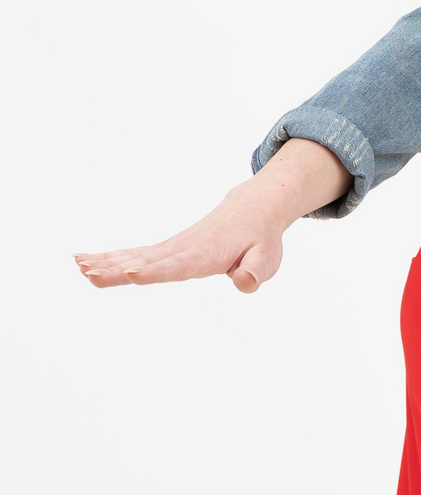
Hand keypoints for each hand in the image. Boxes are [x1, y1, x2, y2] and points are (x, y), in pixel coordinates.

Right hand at [75, 138, 349, 294]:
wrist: (252, 210)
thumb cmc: (259, 240)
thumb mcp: (266, 259)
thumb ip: (254, 273)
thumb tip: (244, 283)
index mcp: (205, 255)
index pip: (177, 266)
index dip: (156, 271)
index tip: (132, 274)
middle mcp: (182, 249)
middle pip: (145, 261)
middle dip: (117, 269)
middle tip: (89, 274)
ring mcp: (171, 248)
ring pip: (133, 255)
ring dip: (105, 262)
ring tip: (79, 266)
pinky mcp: (166, 249)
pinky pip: (133, 253)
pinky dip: (109, 257)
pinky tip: (83, 260)